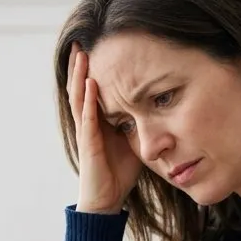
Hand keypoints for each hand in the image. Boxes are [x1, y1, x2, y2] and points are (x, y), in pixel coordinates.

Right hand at [67, 43, 144, 214]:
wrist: (106, 200)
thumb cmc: (119, 173)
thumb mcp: (134, 141)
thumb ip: (140, 123)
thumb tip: (161, 107)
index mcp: (98, 120)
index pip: (93, 88)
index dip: (92, 68)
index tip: (98, 46)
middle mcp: (88, 122)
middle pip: (81, 87)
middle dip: (81, 64)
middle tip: (81, 39)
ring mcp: (86, 132)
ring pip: (79, 97)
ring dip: (80, 74)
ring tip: (81, 52)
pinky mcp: (87, 143)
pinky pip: (87, 118)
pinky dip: (88, 100)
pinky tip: (90, 83)